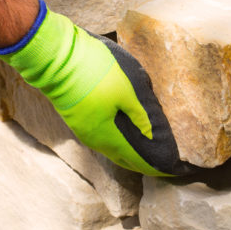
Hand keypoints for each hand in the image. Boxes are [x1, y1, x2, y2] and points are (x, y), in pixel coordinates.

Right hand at [0, 2, 189, 176]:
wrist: (56, 59)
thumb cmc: (95, 72)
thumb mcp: (127, 90)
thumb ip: (140, 114)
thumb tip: (154, 136)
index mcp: (109, 136)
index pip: (138, 161)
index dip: (157, 167)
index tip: (174, 170)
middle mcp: (95, 140)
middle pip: (124, 159)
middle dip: (144, 163)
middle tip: (163, 164)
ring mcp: (83, 131)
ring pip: (111, 149)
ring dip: (129, 152)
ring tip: (146, 151)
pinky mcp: (77, 119)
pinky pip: (103, 139)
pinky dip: (117, 141)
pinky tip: (124, 133)